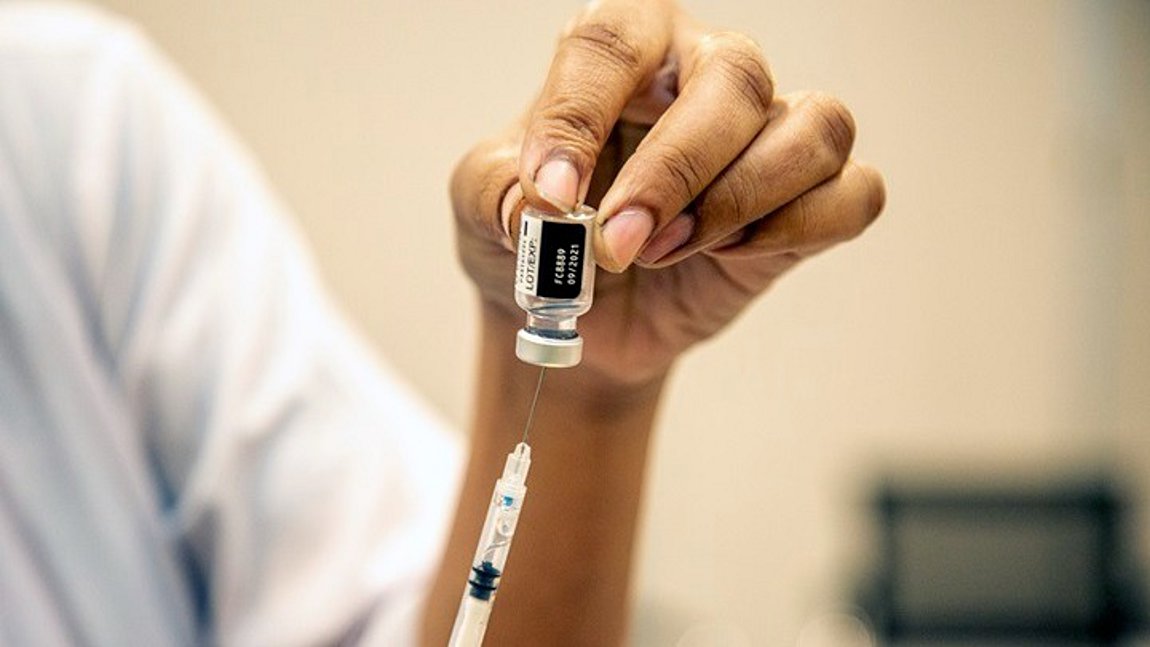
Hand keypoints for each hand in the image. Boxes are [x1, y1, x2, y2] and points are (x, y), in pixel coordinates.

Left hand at [452, 0, 884, 386]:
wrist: (580, 317)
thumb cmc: (537, 239)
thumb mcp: (484, 210)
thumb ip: (497, 194)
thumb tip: (541, 209)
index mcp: (625, 50)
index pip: (615, 37)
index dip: (580, 113)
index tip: (549, 196)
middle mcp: (705, 74)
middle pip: (736, 74)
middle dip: (674, 171)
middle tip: (617, 245)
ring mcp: (769, 134)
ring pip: (814, 127)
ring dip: (739, 201)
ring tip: (663, 252)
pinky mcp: (808, 200)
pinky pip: (853, 193)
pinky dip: (800, 228)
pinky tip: (733, 255)